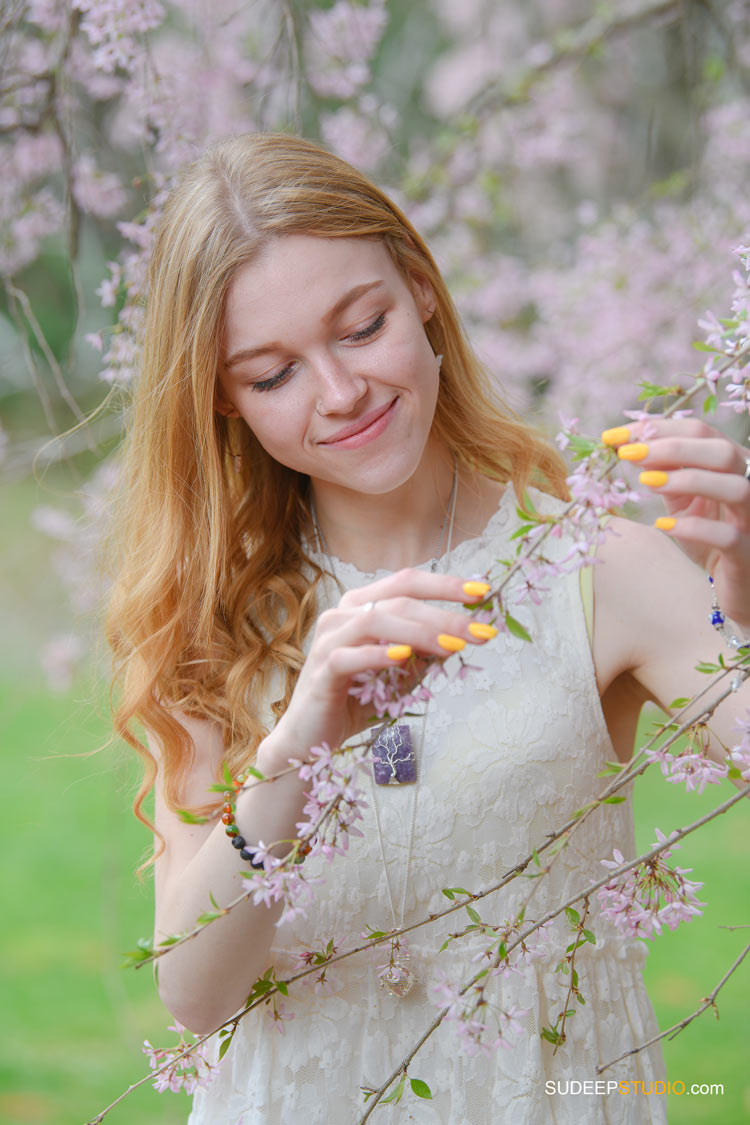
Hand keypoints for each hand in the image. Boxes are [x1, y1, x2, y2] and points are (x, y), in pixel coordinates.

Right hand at [261, 569, 493, 767]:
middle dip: (445, 615)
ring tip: (454, 647)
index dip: (445, 584)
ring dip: (421, 632)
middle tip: (480, 632)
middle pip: (399, 600)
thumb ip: (425, 653)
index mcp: (361, 606)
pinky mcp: (321, 670)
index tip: (482, 593)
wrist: (312, 736)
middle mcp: (342, 614)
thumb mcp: (402, 675)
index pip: (406, 582)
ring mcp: (329, 640)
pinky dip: (379, 654)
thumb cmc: (356, 700)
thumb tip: (463, 636)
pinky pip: (350, 656)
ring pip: (377, 621)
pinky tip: (404, 658)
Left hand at [604, 418, 749, 626]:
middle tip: (628, 453)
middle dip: (672, 447)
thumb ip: (665, 474)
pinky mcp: (747, 553)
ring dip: (688, 480)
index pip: (701, 432)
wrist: (732, 585)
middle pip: (722, 451)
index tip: (613, 436)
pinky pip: (728, 536)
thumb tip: (631, 446)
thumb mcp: (683, 500)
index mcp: (733, 465)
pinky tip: (663, 525)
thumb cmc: (708, 537)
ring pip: (736, 488)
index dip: (657, 429)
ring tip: (646, 482)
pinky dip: (694, 528)